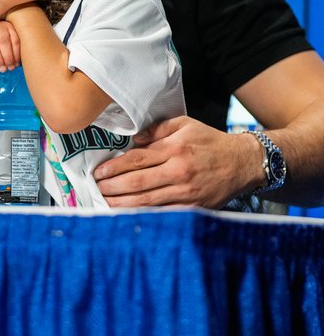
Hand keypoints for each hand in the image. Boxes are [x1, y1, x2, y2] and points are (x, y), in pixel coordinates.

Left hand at [92, 116, 261, 208]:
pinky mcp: (194, 207)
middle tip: (96, 189)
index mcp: (174, 149)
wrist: (243, 162)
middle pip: (138, 182)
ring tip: (105, 203)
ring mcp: (186, 192)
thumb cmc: (210, 141)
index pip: (136, 160)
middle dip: (113, 187)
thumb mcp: (184, 124)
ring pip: (148, 201)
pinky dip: (145, 215)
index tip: (99, 172)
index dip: (114, 167)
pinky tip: (130, 215)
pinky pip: (164, 213)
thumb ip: (156, 129)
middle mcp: (178, 171)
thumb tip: (134, 139)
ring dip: (123, 204)